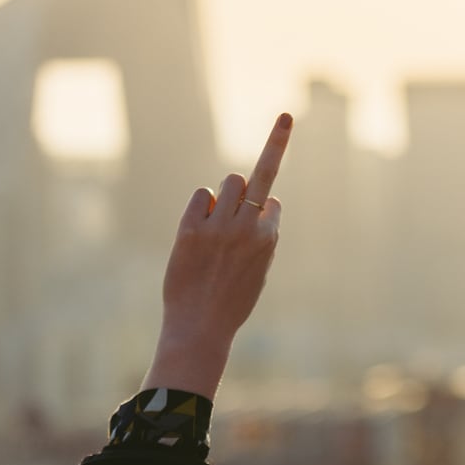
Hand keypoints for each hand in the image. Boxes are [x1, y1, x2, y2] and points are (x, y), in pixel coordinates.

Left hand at [142, 113, 292, 395]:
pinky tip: (200, 223)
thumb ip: (260, 241)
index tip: (256, 215)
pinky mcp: (191, 229)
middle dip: (264, 163)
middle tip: (273, 138)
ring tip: (217, 216)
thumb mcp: (258, 272)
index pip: (272, 203)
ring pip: (231, 182)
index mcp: (267, 240)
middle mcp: (247, 228)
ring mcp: (219, 227)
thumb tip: (257, 206)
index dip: (264, 207)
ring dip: (226, 192)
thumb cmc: (231, 303)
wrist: (201, 327)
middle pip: (259, 178)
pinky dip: (202, 203)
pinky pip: (201, 195)